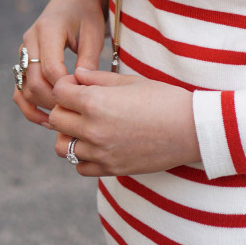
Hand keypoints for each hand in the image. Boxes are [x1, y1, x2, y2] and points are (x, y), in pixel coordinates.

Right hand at [13, 0, 106, 126]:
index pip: (51, 68)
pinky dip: (28, 105)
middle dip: (53, 101)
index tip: (82, 100)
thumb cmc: (86, 14)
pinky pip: (20, 88)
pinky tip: (45, 120)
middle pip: (35, 81)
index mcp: (48, 28)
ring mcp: (23, 50)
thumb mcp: (93, 33)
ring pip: (24, 87)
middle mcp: (30, 39)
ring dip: (40, 107)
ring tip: (61, 122)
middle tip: (74, 116)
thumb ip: (88, 59)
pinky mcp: (23, 60)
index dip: (65, 88)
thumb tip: (82, 89)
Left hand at [50, 67, 200, 175]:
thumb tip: (76, 75)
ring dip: (69, 135)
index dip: (66, 85)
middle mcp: (92, 128)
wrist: (190, 129)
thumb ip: (98, 78)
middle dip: (64, 108)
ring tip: (86, 126)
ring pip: (62, 147)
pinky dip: (83, 156)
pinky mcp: (110, 169)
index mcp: (96, 102)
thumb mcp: (130, 81)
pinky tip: (99, 144)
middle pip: (55, 119)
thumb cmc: (163, 98)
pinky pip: (80, 166)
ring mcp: (100, 152)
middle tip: (80, 103)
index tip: (78, 85)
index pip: (59, 92)